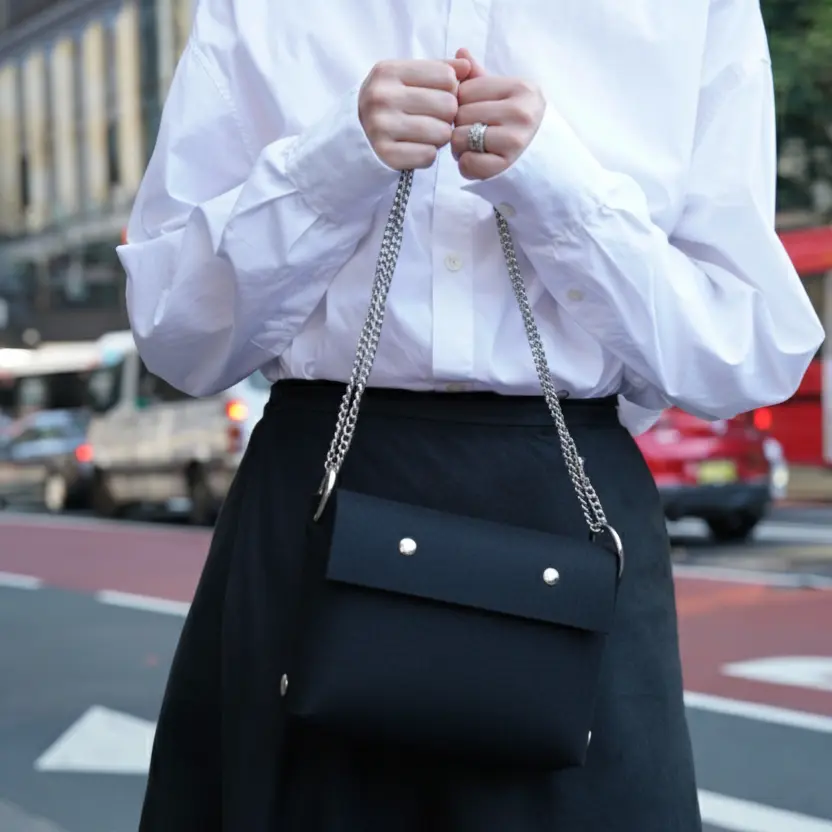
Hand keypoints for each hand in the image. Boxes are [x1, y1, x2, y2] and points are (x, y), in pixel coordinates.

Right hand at [359, 58, 471, 170]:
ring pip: (442, 133)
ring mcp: (381, 127)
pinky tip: (416, 149)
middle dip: (447, 116)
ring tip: (426, 135)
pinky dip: (428, 155)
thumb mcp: (408, 78)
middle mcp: (381, 97)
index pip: (447, 77)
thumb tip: (467, 66)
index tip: (437, 97)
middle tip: (434, 120)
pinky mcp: (385, 155)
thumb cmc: (390, 105)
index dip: (450, 90)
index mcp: (388, 71)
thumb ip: (439, 68)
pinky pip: (428, 156)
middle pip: (448, 105)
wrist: (355, 138)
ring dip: (440, 137)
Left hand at [451, 48, 545, 179]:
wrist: (552, 162)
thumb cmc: (522, 126)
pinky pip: (468, 164)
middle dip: (459, 127)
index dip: (460, 104)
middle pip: (460, 114)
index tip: (472, 115)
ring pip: (459, 138)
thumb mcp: (508, 97)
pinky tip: (479, 164)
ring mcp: (515, 140)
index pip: (465, 90)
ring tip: (475, 149)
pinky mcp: (506, 166)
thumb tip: (460, 53)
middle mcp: (520, 112)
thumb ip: (481, 78)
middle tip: (472, 136)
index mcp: (520, 89)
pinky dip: (467, 167)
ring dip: (460, 148)